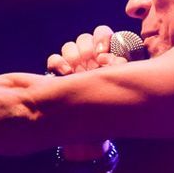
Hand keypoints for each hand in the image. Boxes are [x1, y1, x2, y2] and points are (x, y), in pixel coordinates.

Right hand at [45, 24, 127, 159]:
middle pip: (85, 38)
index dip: (102, 39)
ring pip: (70, 47)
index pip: (103, 35)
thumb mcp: (119, 91)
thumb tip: (112, 60)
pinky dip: (57, 62)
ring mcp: (73, 67)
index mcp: (108, 59)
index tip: (102, 54)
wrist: (88, 138)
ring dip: (72, 55)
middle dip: (86, 48)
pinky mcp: (57, 75)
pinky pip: (54, 59)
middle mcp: (91, 60)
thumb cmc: (108, 114)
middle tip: (89, 62)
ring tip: (74, 70)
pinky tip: (63, 74)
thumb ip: (119, 72)